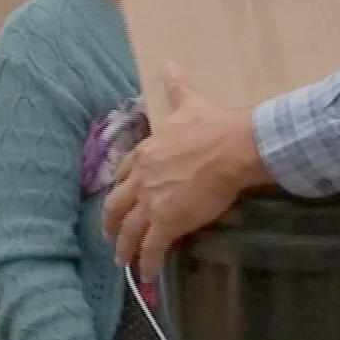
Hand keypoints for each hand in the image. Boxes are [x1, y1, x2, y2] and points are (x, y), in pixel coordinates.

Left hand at [104, 64, 269, 277]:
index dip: (120, 187)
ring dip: (124, 247)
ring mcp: (151, 202)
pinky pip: (152, 248)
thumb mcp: (189, 103)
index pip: (124, 173)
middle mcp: (141, 178)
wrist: (229, 147)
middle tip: (110, 233)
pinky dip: (146, 263)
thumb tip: (170, 64)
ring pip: (129, 230)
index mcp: (146, 152)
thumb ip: (177, 87)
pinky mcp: (166, 222)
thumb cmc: (212, 126)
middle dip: (112, 220)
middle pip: (117, 204)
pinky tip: (145, 276)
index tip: (118, 196)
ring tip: (122, 260)